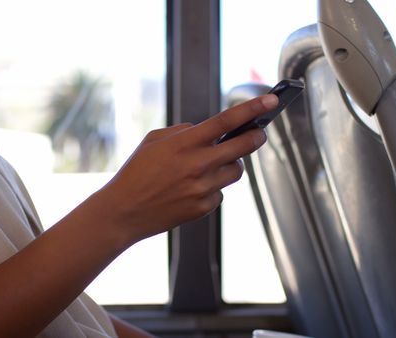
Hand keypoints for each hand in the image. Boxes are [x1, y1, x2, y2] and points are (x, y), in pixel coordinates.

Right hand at [95, 94, 278, 244]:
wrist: (123, 212)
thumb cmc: (136, 172)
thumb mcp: (153, 141)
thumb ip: (183, 131)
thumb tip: (207, 130)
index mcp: (184, 143)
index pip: (226, 121)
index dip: (252, 109)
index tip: (272, 101)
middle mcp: (197, 165)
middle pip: (243, 147)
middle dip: (257, 136)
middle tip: (259, 131)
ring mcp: (202, 188)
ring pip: (236, 171)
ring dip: (232, 163)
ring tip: (215, 162)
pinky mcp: (203, 207)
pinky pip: (220, 191)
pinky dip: (212, 186)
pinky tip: (192, 187)